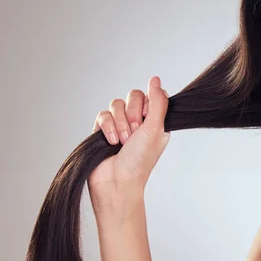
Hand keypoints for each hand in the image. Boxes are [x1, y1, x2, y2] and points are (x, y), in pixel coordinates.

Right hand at [87, 76, 170, 219]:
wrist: (117, 181)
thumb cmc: (140, 160)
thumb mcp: (156, 129)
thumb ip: (158, 102)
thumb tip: (155, 79)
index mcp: (156, 121)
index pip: (151, 95)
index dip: (148, 105)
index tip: (148, 121)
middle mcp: (138, 121)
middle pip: (133, 95)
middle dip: (134, 115)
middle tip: (135, 134)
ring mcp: (120, 124)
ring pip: (116, 103)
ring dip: (121, 123)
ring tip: (123, 141)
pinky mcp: (102, 129)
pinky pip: (103, 114)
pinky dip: (107, 127)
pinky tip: (111, 141)